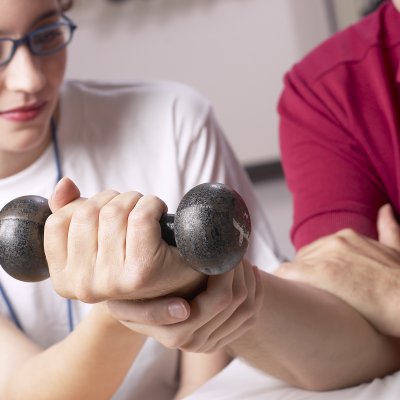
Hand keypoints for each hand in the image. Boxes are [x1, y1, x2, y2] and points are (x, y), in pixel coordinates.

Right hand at [44, 177, 203, 302]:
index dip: (84, 204)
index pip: (57, 221)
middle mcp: (83, 286)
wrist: (176, 280)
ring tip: (145, 212)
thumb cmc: (133, 256)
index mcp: (64, 280)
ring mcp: (112, 281)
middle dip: (113, 199)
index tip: (105, 212)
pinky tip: (159, 214)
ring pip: (114, 211)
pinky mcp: (142, 270)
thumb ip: (71, 213)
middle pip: (87, 212)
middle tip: (131, 210)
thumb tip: (65, 184)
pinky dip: (153, 204)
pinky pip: (141, 216)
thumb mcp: (95, 239)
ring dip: (135, 200)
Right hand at [107, 260, 262, 352]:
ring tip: (239, 257)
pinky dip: (257, 292)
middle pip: (237, 300)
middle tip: (231, 247)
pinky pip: (251, 317)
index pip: (220, 298)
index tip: (221, 247)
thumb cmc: (133, 302)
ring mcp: (212, 342)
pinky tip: (252, 272)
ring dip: (249, 278)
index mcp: (177, 333)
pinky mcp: (223, 338)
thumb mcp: (127, 306)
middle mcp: (197, 342)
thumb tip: (184, 303)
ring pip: (248, 307)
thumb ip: (150, 306)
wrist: (137, 313)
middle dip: (238, 269)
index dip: (227, 269)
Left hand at [275, 204, 399, 336]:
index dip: (312, 268)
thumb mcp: (395, 249)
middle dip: (302, 275)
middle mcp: (334, 242)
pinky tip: (281, 292)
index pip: (316, 251)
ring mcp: (327, 256)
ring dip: (292, 281)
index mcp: (347, 237)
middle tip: (304, 293)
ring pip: (293, 266)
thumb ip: (387, 229)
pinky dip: (281, 281)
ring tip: (294, 298)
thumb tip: (384, 209)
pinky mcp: (321, 274)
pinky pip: (286, 273)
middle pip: (303, 258)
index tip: (313, 283)